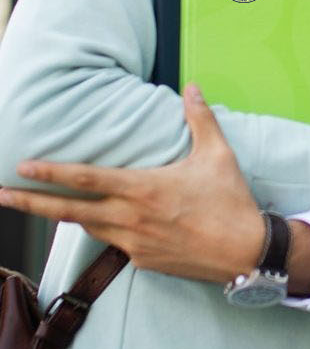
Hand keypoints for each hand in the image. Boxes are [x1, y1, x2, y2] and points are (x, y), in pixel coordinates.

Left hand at [0, 86, 264, 282]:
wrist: (246, 252)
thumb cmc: (232, 202)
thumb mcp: (218, 156)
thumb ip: (200, 120)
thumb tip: (191, 87)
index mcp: (143, 189)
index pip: (85, 179)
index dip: (50, 171)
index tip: (22, 166)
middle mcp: (130, 218)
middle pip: (68, 211)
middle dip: (29, 203)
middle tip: (0, 195)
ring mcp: (134, 243)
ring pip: (87, 227)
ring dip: (63, 217)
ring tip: (40, 207)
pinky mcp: (143, 261)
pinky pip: (116, 244)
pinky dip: (109, 231)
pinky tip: (113, 225)